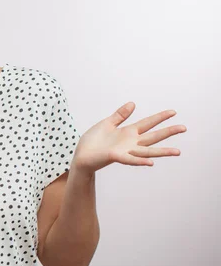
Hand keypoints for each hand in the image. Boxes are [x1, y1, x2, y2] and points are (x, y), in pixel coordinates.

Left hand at [71, 102, 186, 173]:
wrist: (82, 154)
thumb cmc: (93, 141)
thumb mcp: (107, 123)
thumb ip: (120, 115)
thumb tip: (133, 103)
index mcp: (128, 132)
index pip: (147, 123)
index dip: (160, 117)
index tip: (173, 112)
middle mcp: (130, 142)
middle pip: (153, 136)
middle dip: (168, 132)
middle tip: (184, 128)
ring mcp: (125, 151)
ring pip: (147, 151)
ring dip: (161, 151)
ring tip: (177, 151)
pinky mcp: (115, 157)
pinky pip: (130, 160)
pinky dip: (140, 161)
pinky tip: (151, 162)